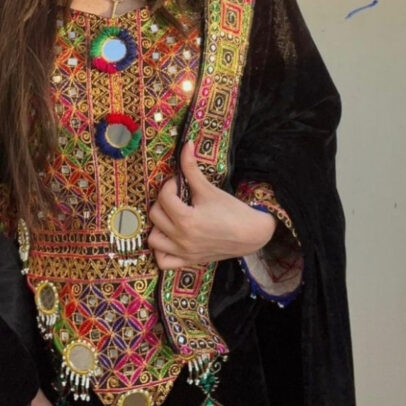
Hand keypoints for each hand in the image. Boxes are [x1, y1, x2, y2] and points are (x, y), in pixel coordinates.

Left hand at [148, 141, 276, 269]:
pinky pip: (163, 262)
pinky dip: (161, 251)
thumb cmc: (231, 210)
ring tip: (170, 216)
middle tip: (176, 197)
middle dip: (163, 202)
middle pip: (155, 215)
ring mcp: (184, 253)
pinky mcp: (188, 262)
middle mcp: (182, 239)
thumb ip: (192, 168)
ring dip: (158, 226)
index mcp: (187, 220)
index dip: (169, 185)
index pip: (164, 197)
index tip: (179, 182)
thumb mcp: (209, 188)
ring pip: (153, 239)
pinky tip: (169, 238)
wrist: (251, 234)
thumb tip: (186, 143)